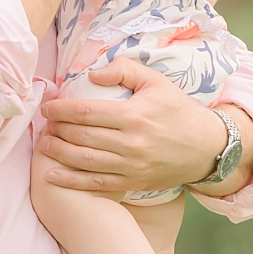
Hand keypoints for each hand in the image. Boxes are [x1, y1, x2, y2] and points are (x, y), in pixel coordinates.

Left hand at [38, 60, 232, 193]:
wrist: (208, 147)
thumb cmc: (179, 111)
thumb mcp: (157, 82)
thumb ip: (124, 70)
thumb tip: (92, 75)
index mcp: (134, 115)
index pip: (86, 111)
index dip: (60, 109)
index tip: (47, 107)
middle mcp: (130, 142)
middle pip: (80, 136)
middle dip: (56, 130)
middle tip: (44, 124)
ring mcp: (131, 166)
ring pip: (83, 160)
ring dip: (58, 153)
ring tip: (44, 144)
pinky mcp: (133, 182)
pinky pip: (96, 183)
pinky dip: (71, 181)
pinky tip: (52, 175)